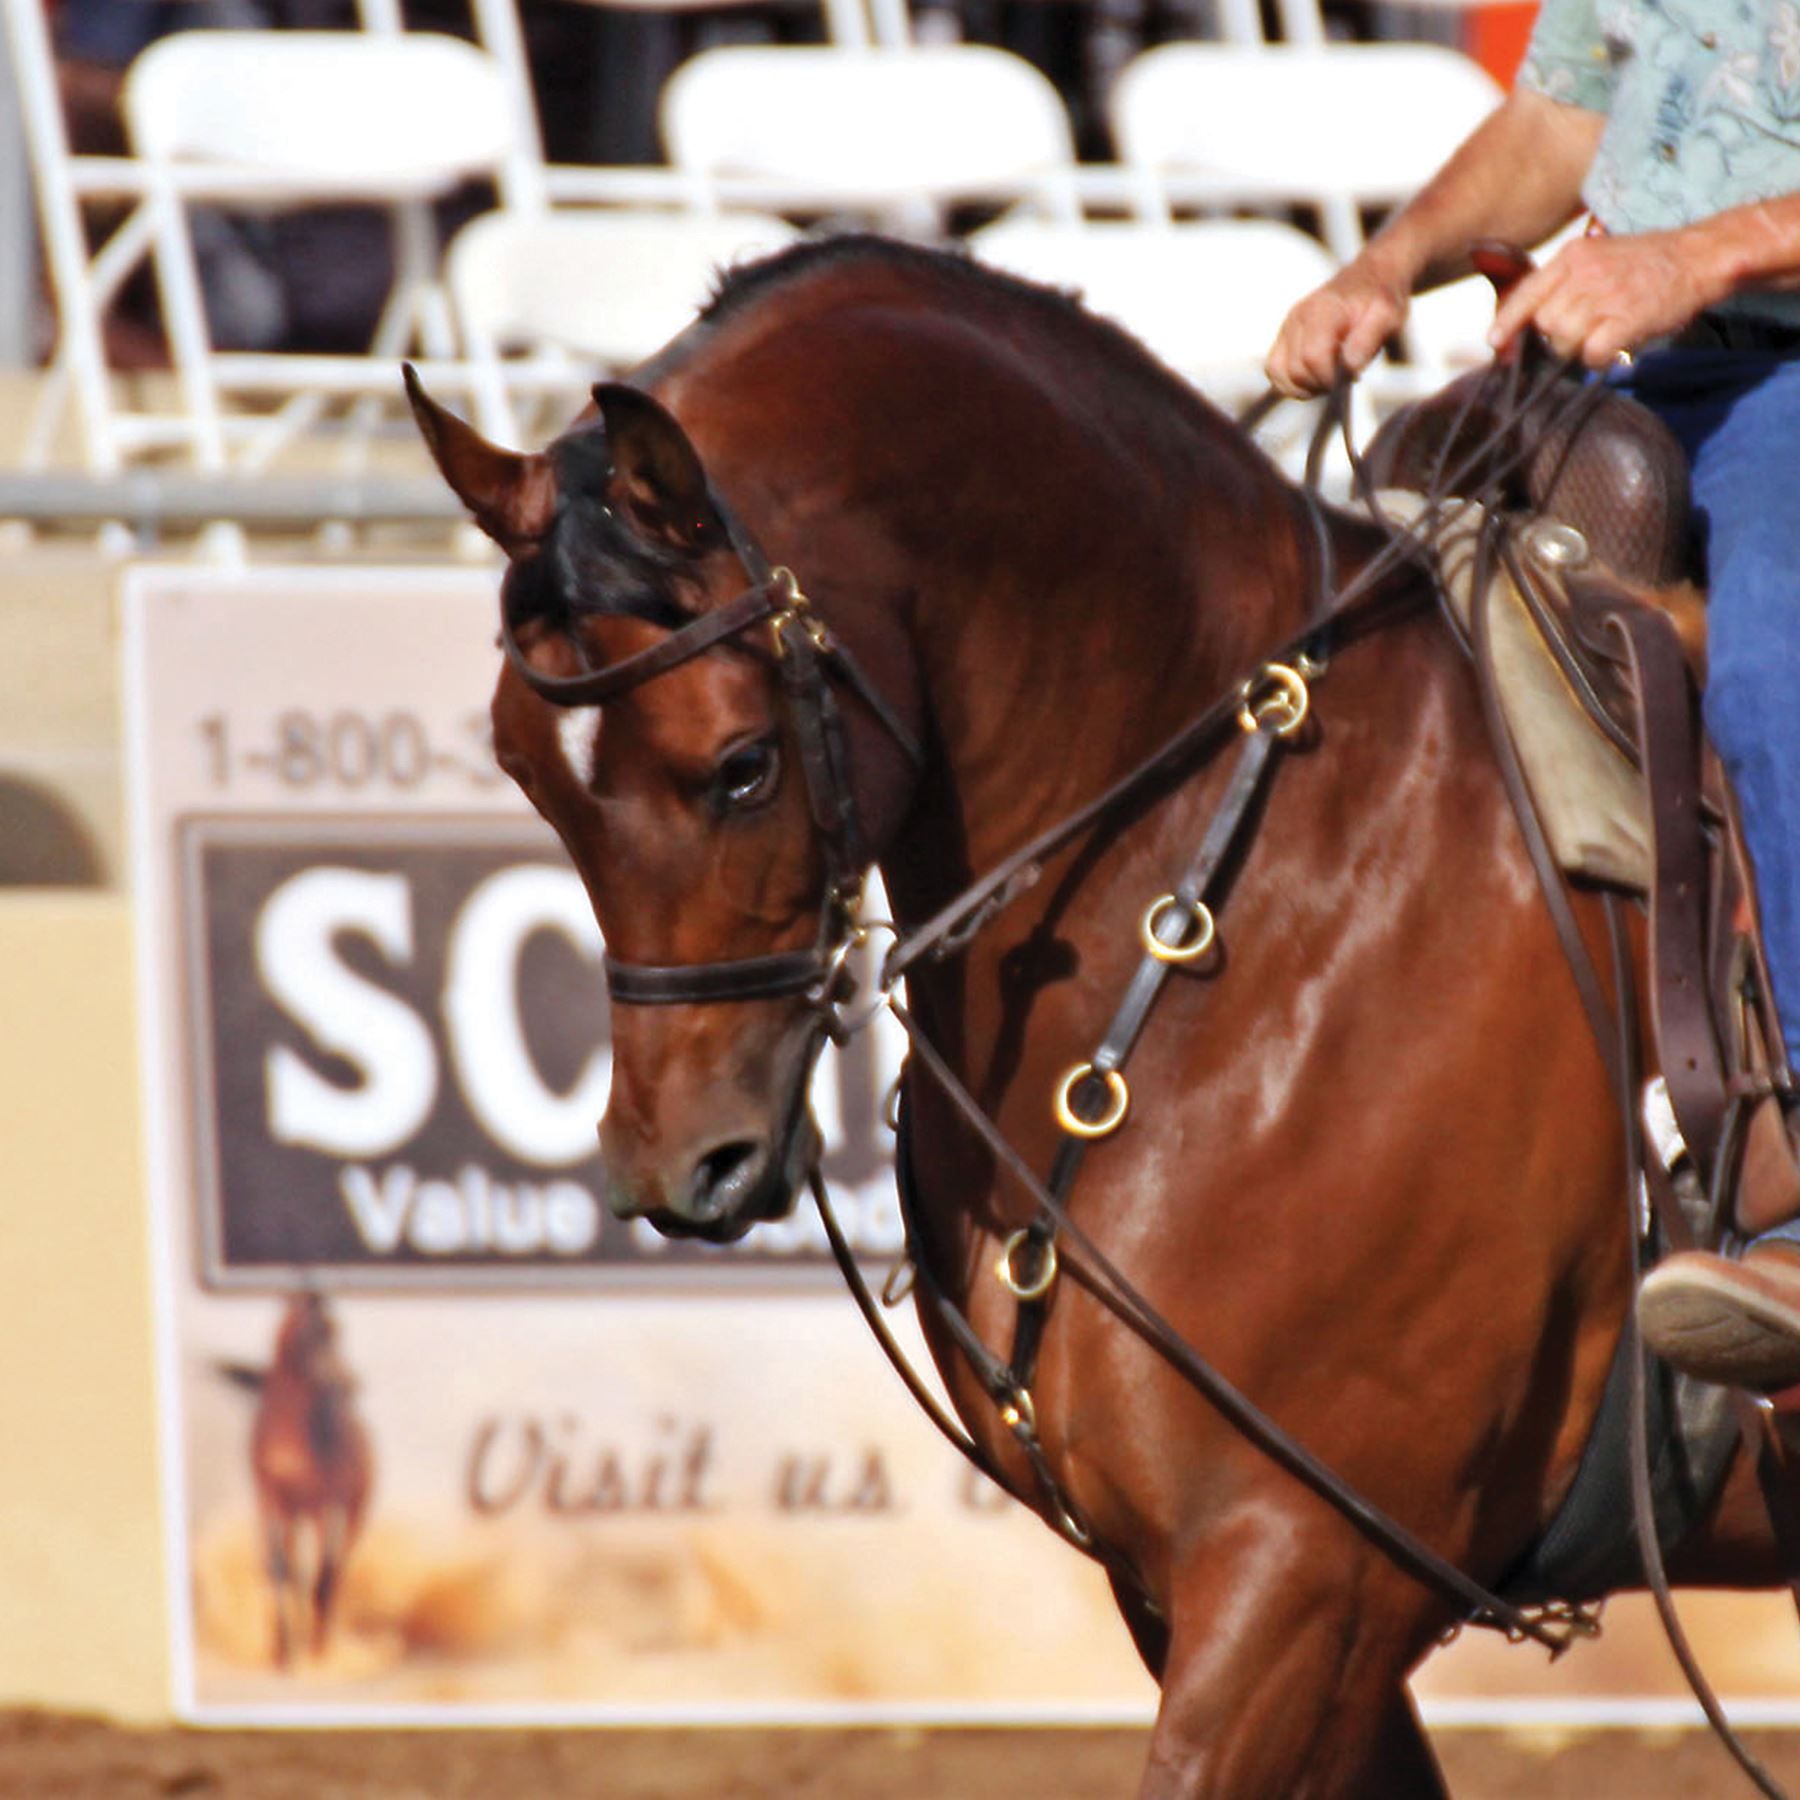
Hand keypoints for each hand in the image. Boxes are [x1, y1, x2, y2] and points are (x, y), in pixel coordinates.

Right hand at [1265, 262, 1408, 397]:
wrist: (1369, 280)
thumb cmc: (1378, 300)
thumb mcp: (1387, 316)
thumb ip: (1368, 340)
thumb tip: (1349, 368)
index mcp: (1322, 310)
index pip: (1312, 356)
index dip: (1329, 377)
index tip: (1350, 378)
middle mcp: (1297, 317)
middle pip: (1295, 370)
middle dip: (1319, 384)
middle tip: (1342, 379)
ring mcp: (1286, 327)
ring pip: (1278, 373)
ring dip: (1302, 387)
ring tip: (1326, 380)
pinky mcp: (1282, 337)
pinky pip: (1274, 370)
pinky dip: (1291, 383)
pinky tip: (1313, 379)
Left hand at [1487, 229, 1716, 365]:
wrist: (1698, 256)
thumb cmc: (1644, 264)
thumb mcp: (1596, 257)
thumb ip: (1562, 284)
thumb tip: (1526, 323)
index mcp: (1572, 256)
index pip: (1526, 293)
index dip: (1507, 322)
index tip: (1495, 343)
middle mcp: (1583, 274)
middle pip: (1544, 325)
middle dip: (1557, 337)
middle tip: (1586, 330)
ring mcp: (1605, 296)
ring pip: (1565, 342)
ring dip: (1580, 348)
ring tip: (1604, 332)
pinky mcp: (1626, 319)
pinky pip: (1592, 353)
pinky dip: (1599, 357)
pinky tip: (1615, 345)